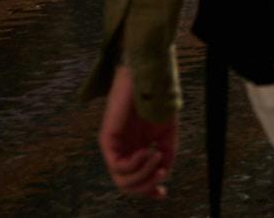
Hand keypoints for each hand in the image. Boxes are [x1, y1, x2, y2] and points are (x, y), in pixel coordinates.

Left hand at [99, 67, 177, 197]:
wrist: (148, 79)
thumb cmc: (157, 101)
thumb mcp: (166, 133)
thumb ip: (165, 154)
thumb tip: (163, 174)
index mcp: (135, 150)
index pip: (136, 179)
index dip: (149, 191)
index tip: (163, 194)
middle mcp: (123, 151)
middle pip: (127, 185)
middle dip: (146, 187)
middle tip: (161, 175)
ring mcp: (114, 147)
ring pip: (121, 181)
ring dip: (142, 175)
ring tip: (157, 157)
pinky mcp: (107, 140)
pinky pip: (117, 166)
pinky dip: (135, 164)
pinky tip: (148, 150)